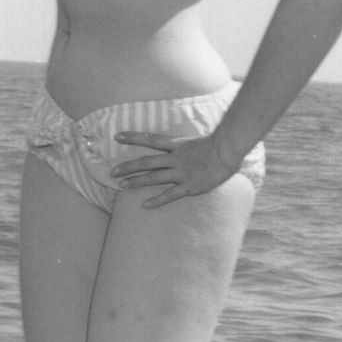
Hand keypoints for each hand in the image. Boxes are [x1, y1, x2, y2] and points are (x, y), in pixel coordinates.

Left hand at [112, 130, 238, 207]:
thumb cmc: (219, 145)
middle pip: (146, 162)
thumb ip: (187, 147)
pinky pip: (170, 195)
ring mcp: (181, 173)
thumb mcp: (198, 142)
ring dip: (137, 182)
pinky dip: (157, 200)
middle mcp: (175, 158)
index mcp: (177, 145)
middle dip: (128, 167)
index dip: (133, 137)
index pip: (150, 139)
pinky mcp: (189, 186)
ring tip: (122, 186)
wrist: (228, 151)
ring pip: (154, 178)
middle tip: (112, 172)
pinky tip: (145, 205)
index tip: (117, 137)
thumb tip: (184, 148)